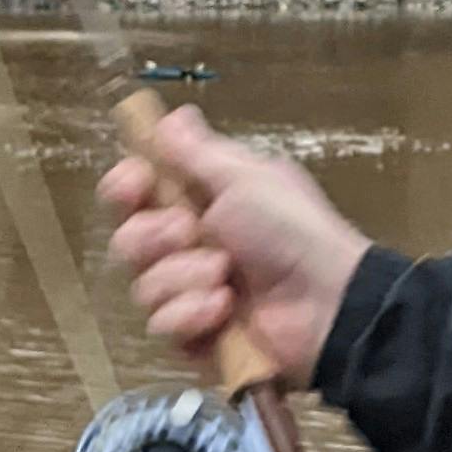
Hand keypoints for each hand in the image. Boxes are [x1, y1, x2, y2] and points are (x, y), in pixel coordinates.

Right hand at [99, 106, 370, 387]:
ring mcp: (188, 293)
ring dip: (182, 276)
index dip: (124, 187)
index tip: (136, 184)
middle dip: (153, 236)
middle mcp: (185, 247)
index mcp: (197, 202)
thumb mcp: (247, 179)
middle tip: (189, 231)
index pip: (132, 193)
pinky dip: (191, 314)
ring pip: (142, 286)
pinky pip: (162, 325)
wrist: (327, 300)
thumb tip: (172, 115)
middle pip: (126, 240)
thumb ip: (199, 153)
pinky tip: (223, 310)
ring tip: (225, 276)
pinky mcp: (193, 336)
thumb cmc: (291, 229)